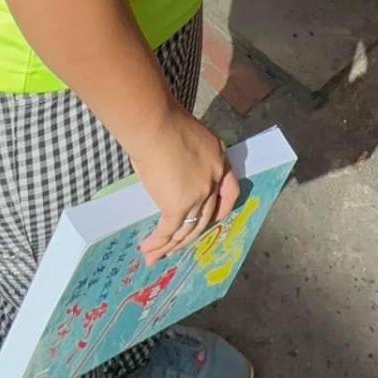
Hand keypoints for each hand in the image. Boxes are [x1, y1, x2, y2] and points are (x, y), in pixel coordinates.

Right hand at [131, 108, 239, 262]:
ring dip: (171, 246)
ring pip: (188, 229)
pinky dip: (158, 243)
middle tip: (177, 246)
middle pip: (207, 217)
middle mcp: (214, 179)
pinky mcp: (179, 205)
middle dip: (190, 235)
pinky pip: (169, 231)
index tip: (212, 220)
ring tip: (155, 256)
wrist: (155, 124)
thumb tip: (174, 170)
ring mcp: (198, 195)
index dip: (222, 209)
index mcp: (219, 158)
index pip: (230, 191)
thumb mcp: (190, 136)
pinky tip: (148, 249)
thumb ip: (190, 156)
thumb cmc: (165, 122)